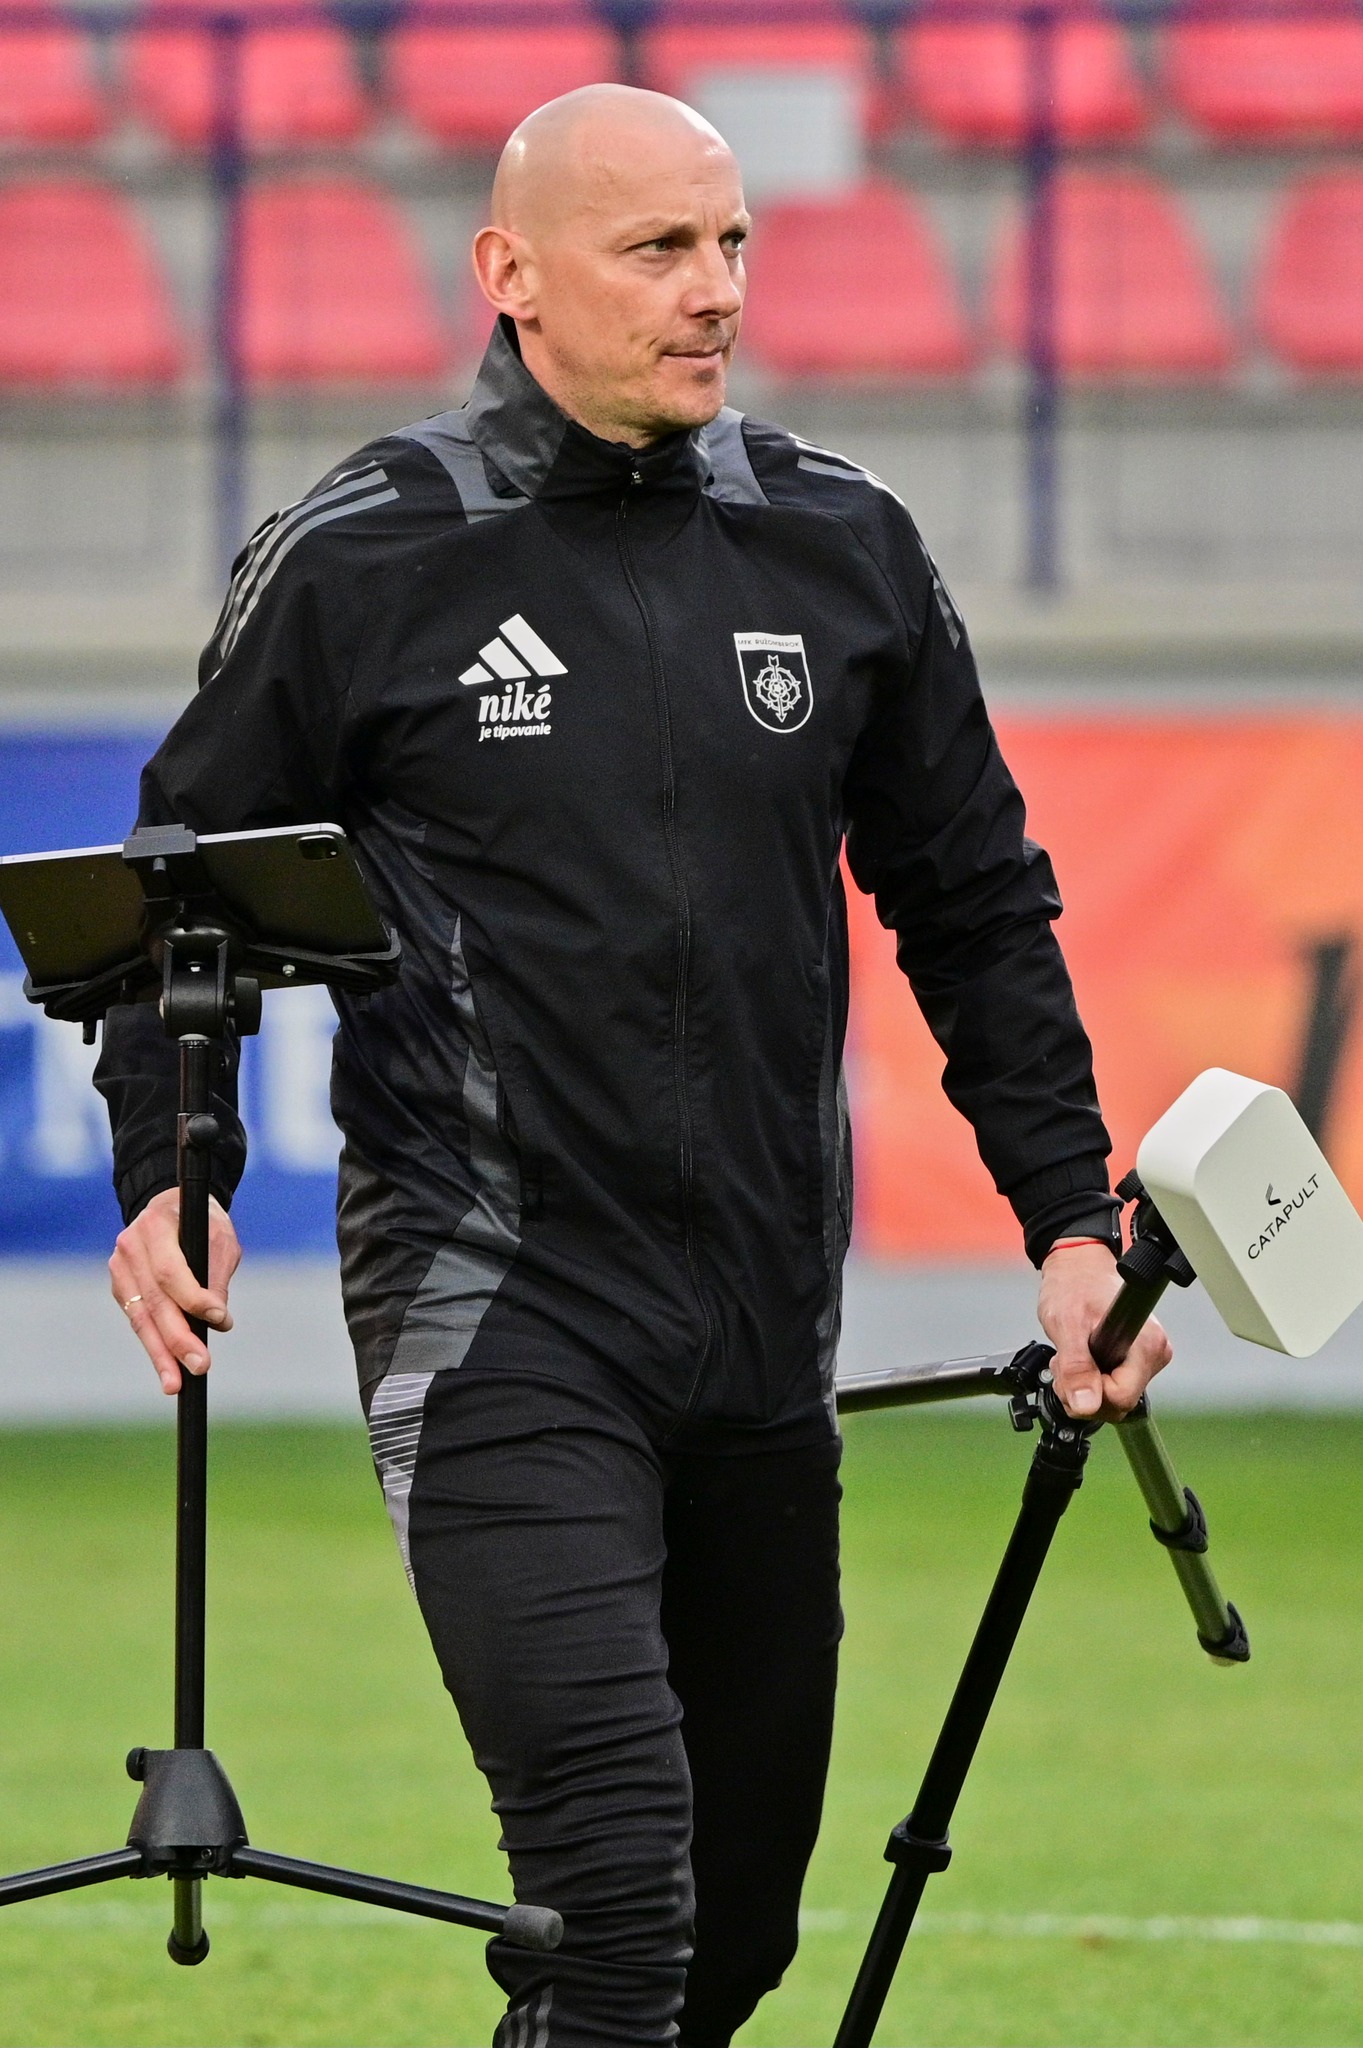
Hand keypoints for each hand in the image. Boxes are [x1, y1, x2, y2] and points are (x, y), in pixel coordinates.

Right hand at [109, 1188, 240, 1395]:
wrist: (171, 1208)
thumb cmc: (204, 1224)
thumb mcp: (220, 1239)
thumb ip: (216, 1275)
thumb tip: (217, 1320)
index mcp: (156, 1226)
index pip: (170, 1271)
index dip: (194, 1298)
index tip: (221, 1320)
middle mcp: (130, 1247)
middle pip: (154, 1301)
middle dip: (178, 1338)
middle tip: (201, 1366)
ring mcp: (120, 1268)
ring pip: (142, 1318)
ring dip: (160, 1354)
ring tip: (175, 1385)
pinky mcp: (120, 1287)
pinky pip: (139, 1320)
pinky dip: (154, 1344)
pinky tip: (167, 1369)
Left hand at [1036, 1241, 1171, 1422]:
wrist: (1077, 1268)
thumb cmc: (1075, 1285)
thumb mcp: (1067, 1325)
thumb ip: (1076, 1368)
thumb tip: (1085, 1405)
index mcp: (1147, 1347)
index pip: (1122, 1398)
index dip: (1091, 1391)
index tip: (1073, 1370)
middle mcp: (1155, 1355)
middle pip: (1119, 1403)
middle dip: (1084, 1391)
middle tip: (1066, 1360)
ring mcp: (1147, 1359)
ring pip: (1114, 1399)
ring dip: (1084, 1385)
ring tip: (1073, 1353)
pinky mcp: (1136, 1360)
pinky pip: (1113, 1387)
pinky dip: (1090, 1379)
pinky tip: (1082, 1357)